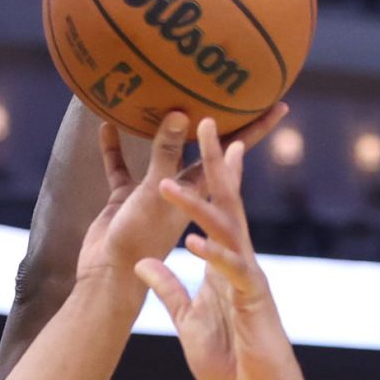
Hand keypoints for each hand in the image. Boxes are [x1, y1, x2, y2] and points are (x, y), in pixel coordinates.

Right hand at [76, 107, 287, 293]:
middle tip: (233, 95)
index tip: (276, 108)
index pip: (234, 161)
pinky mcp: (126, 206)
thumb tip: (180, 116)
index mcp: (200, 200)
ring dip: (162, 132)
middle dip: (219, 127)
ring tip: (167, 100)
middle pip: (205, 155)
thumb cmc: (135, 247)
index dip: (254, 134)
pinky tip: (106, 126)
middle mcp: (183, 199)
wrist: (104, 285)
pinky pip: (122, 172)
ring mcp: (154, 202)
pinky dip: (114, 151)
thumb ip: (166, 160)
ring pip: (162, 159)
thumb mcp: (156, 199)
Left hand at [135, 119, 302, 379]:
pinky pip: (232, 271)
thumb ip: (168, 290)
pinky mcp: (254, 299)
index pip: (216, 208)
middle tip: (206, 121)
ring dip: (196, 205)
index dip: (211, 173)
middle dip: (217, 161)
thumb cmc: (228, 360)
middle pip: (227, 201)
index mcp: (223, 262)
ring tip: (168, 183)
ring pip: (226, 229)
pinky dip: (213, 257)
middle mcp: (238, 260)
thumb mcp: (186, 320)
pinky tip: (194, 244)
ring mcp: (248, 276)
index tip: (208, 136)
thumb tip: (144, 264)